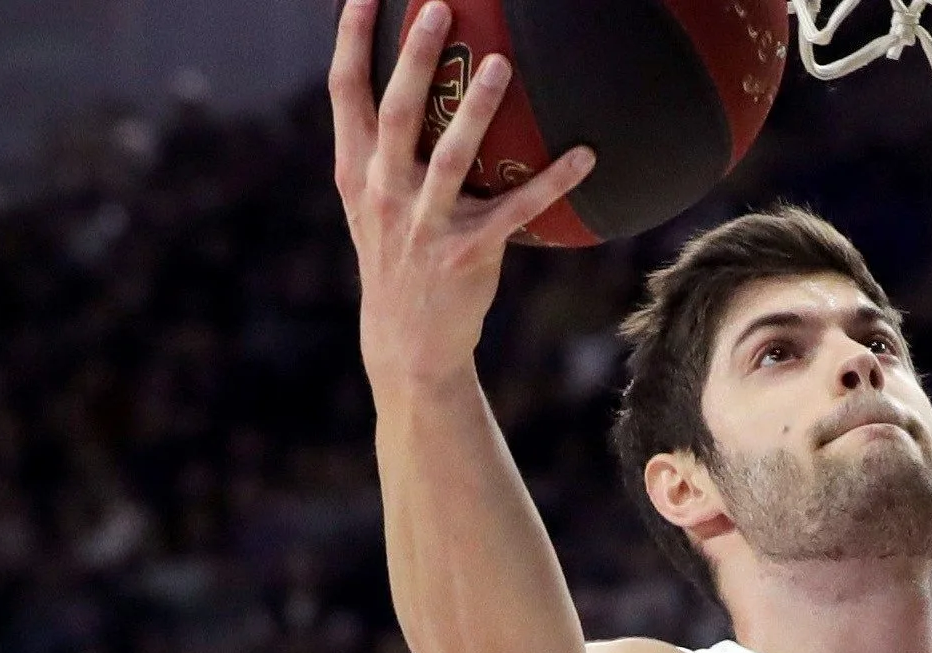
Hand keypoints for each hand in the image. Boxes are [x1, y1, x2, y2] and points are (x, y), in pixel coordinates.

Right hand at [328, 0, 591, 389]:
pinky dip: (552, 182)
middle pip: (397, 112)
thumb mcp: (371, 200)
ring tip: (499, 65)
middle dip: (415, 59)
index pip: (346, 92)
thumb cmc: (397, 253)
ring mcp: (424, 224)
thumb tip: (405, 76)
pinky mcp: (467, 254)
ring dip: (475, 110)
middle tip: (437, 7)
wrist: (407, 340)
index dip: (351, 40)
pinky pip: (515, 210)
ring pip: (449, 158)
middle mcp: (384, 192)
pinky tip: (586, 154)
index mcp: (356, 170)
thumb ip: (378, 145)